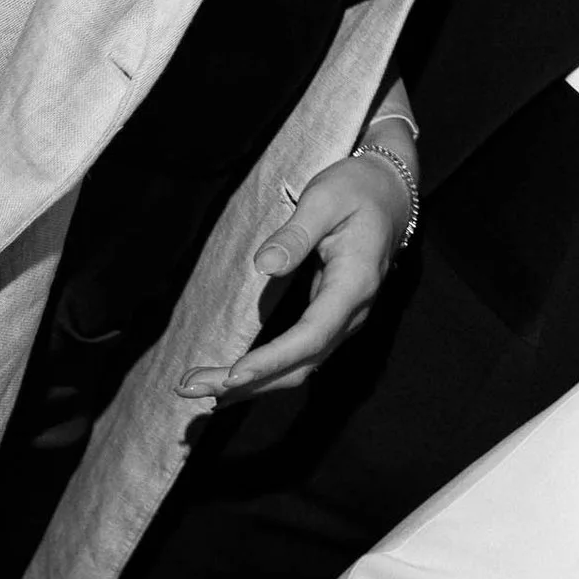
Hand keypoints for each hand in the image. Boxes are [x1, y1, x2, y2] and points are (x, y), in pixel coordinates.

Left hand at [180, 153, 407, 404]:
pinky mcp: (329, 322)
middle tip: (189, 387)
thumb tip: (265, 266)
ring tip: (196, 389)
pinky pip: (298, 359)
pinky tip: (228, 383)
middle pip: (300, 364)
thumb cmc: (356, 189)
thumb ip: (296, 233)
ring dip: (250, 385)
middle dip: (247, 383)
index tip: (232, 374)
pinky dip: (263, 376)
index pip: (313, 334)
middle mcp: (352, 313)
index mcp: (355, 284)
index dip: (273, 359)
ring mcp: (342, 322)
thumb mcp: (326, 198)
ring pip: (298, 369)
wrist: (389, 193)